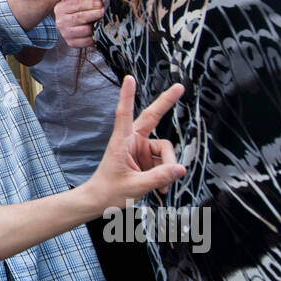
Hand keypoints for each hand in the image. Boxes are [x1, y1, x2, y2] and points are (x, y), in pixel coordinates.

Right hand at [55, 0, 104, 48]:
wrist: (65, 22)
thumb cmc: (74, 10)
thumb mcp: (74, 0)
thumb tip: (99, 0)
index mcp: (61, 8)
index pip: (76, 5)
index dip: (89, 4)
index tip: (100, 3)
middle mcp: (61, 21)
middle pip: (81, 18)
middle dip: (95, 14)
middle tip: (104, 11)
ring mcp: (66, 33)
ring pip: (85, 30)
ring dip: (96, 25)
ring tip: (103, 21)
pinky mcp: (72, 43)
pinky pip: (86, 41)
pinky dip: (94, 37)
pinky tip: (98, 31)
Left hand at [86, 76, 186, 209]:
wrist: (100, 202)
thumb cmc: (109, 192)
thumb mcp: (135, 187)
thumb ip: (159, 178)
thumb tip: (181, 169)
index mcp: (121, 142)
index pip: (124, 114)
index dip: (128, 96)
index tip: (129, 78)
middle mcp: (132, 141)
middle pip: (153, 117)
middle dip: (166, 103)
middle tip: (180, 87)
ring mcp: (140, 149)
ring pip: (165, 150)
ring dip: (168, 167)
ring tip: (162, 187)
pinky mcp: (146, 159)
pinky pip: (164, 162)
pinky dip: (166, 175)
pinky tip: (160, 189)